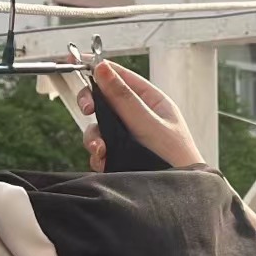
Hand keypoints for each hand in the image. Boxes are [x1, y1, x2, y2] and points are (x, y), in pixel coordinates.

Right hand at [78, 60, 204, 170]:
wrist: (180, 195)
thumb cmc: (177, 158)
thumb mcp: (149, 124)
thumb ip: (123, 98)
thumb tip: (102, 68)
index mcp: (152, 101)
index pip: (121, 77)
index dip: (99, 69)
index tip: (75, 60)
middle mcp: (139, 116)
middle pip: (104, 100)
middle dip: (92, 105)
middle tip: (86, 109)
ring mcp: (129, 136)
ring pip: (99, 127)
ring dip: (94, 138)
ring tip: (100, 151)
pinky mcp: (122, 155)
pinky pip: (101, 149)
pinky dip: (98, 155)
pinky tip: (103, 162)